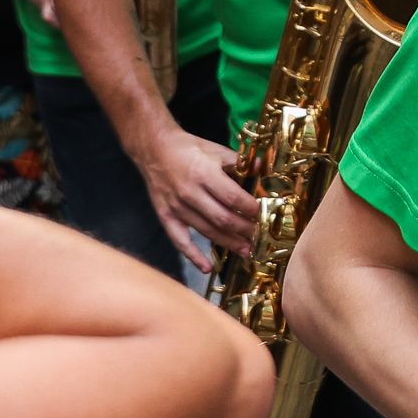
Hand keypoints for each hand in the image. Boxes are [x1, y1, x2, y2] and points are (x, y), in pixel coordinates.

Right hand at [139, 123, 256, 264]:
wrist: (155, 149)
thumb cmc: (190, 149)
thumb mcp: (216, 150)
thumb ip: (239, 162)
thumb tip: (262, 167)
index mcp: (204, 174)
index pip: (232, 198)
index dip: (250, 209)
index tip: (262, 213)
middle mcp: (190, 193)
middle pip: (222, 219)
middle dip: (244, 229)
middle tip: (258, 235)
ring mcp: (177, 207)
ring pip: (206, 231)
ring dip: (228, 243)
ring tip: (246, 250)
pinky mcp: (166, 216)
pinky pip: (180, 241)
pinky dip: (193, 256)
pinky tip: (207, 268)